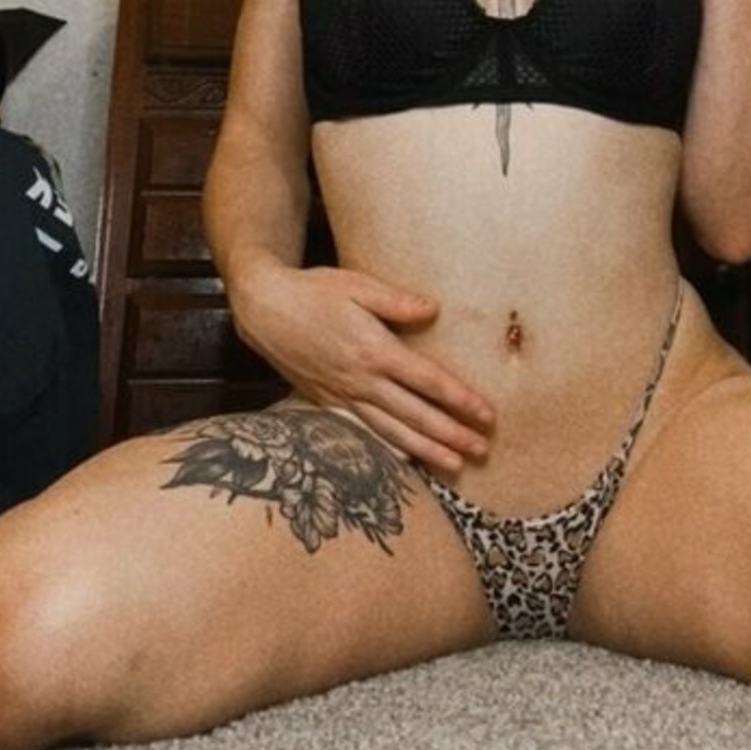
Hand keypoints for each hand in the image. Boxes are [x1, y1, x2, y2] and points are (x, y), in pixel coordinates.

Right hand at [230, 256, 494, 473]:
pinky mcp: (327, 403)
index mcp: (375, 350)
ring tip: (455, 465)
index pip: (428, 381)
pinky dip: (387, 450)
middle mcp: (361, 381)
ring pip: (391, 431)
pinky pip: (363, 433)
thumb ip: (397, 301)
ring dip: (426, 450)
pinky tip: (406, 461)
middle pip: (415, 415)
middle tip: (482, 450)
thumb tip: (433, 310)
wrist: (264, 309)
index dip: (460, 400)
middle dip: (451, 434)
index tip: (486, 415)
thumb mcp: (357, 285)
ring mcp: (343, 396)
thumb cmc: (313, 291)